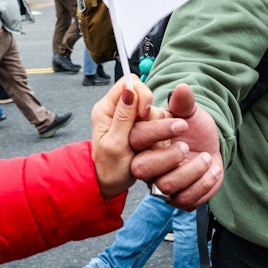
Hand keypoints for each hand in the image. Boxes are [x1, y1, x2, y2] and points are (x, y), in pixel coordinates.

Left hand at [91, 79, 191, 200]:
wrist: (111, 184)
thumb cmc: (109, 169)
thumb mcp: (114, 145)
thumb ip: (123, 117)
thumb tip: (129, 90)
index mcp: (106, 109)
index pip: (128, 83)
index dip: (140, 94)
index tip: (144, 114)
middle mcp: (119, 110)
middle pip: (144, 96)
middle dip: (151, 116)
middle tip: (150, 135)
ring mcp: (132, 119)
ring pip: (154, 110)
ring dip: (158, 127)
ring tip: (151, 146)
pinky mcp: (144, 128)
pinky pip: (158, 123)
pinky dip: (160, 135)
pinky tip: (155, 147)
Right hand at [130, 83, 222, 209]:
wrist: (210, 147)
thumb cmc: (193, 129)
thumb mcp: (189, 113)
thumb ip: (183, 102)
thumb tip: (182, 88)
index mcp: (144, 140)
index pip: (136, 138)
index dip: (157, 131)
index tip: (182, 124)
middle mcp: (146, 163)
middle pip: (141, 169)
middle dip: (169, 158)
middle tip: (188, 146)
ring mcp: (160, 183)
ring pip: (166, 186)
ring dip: (192, 171)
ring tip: (208, 158)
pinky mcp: (177, 197)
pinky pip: (184, 199)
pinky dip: (203, 184)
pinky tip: (214, 169)